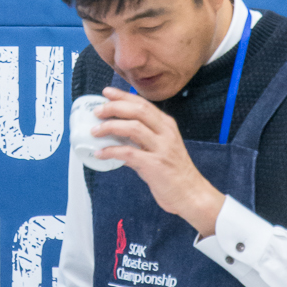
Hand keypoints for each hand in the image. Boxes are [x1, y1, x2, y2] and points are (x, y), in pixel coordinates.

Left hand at [93, 87, 224, 235]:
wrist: (191, 194)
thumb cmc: (175, 172)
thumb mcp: (162, 148)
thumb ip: (142, 140)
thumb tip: (116, 137)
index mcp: (167, 125)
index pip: (143, 104)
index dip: (123, 96)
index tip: (106, 93)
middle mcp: (166, 133)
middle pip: (138, 110)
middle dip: (114, 107)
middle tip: (97, 111)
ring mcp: (161, 148)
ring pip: (133, 127)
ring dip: (110, 127)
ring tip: (95, 131)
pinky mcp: (155, 165)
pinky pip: (128, 153)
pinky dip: (111, 151)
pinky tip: (100, 153)